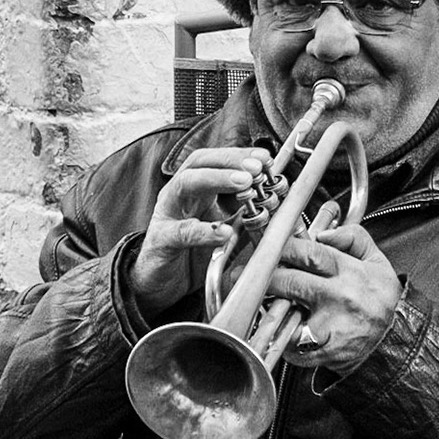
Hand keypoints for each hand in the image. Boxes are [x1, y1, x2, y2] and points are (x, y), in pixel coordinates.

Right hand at [129, 147, 268, 315]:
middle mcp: (181, 195)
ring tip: (244, 184)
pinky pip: (180, 231)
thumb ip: (246, 216)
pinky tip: (224, 232)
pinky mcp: (162, 240)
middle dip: (231, 160)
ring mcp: (168, 214)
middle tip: (257, 167)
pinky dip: (204, 231)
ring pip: (186, 184)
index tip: (266, 159)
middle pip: (201, 162)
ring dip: (217, 179)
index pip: (217, 160)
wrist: (162, 283)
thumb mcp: (228, 229)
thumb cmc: (193, 253)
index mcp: (198, 190)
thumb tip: (276, 202)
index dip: (241, 155)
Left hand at [266, 217, 400, 372]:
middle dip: (266, 277)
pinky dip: (282, 338)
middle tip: (255, 277)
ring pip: (284, 314)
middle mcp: (339, 298)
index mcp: (350, 272)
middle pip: (289, 280)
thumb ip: (353, 237)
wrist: (398, 342)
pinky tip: (287, 330)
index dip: (282, 248)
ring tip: (268, 303)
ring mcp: (330, 326)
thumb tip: (324, 232)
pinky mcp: (323, 351)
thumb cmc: (384, 303)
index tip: (269, 248)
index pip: (308, 252)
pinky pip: (290, 344)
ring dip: (270, 307)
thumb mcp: (378, 262)